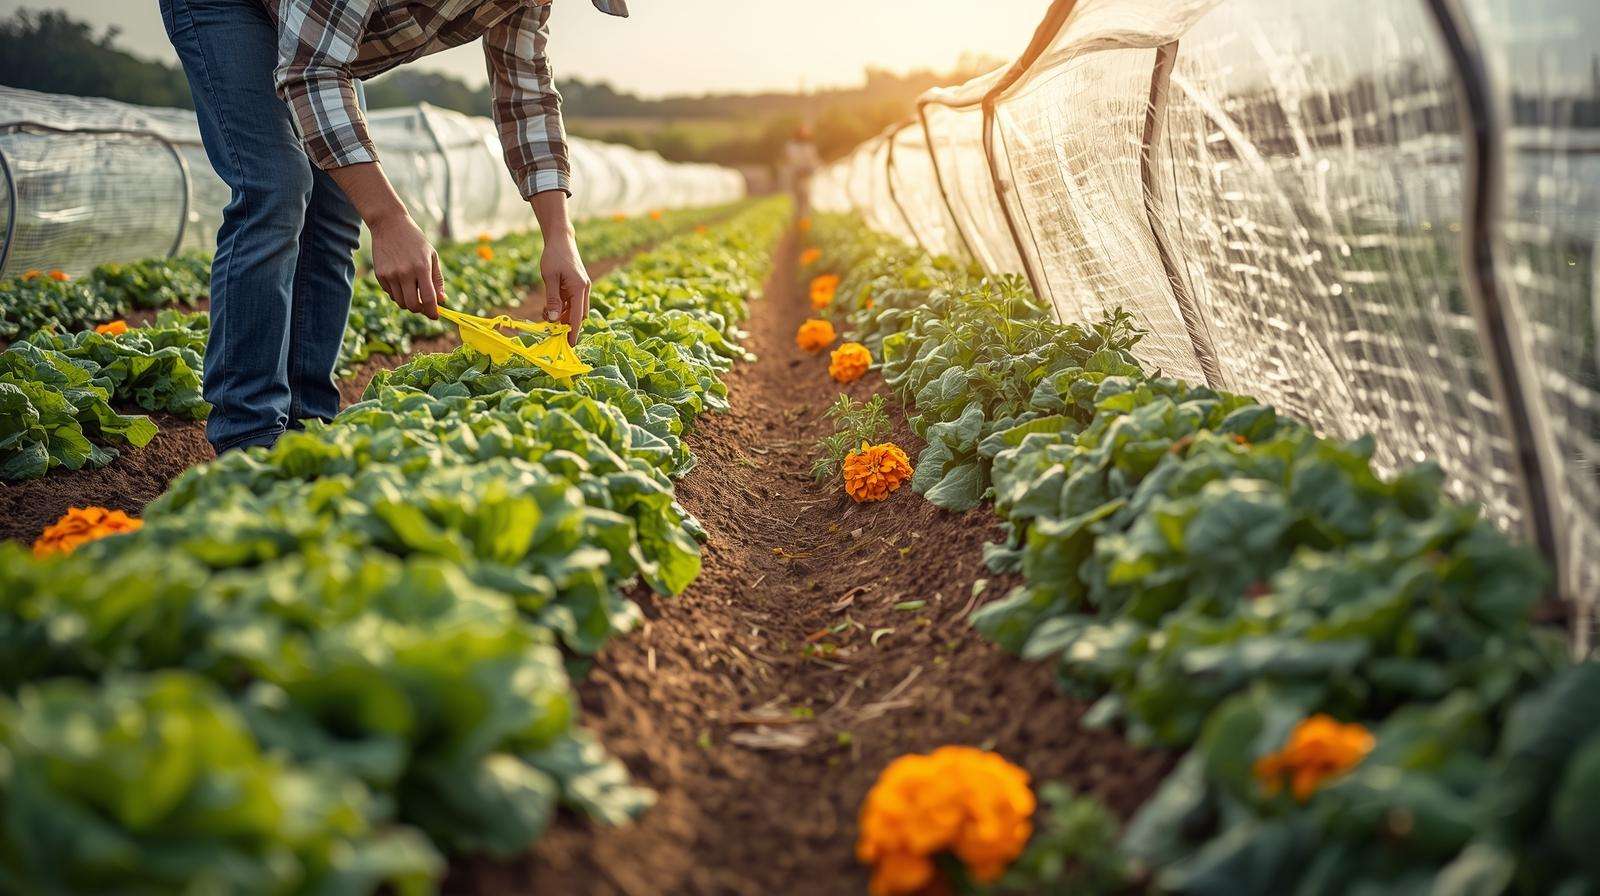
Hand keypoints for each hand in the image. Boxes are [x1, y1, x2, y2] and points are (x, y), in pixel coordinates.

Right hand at [369, 213, 442, 319]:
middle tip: (424, 306)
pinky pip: (391, 294)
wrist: (389, 225)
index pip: (428, 298)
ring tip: (413, 291)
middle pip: (412, 306)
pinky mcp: (380, 275)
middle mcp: (405, 273)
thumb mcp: (432, 256)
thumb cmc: (415, 241)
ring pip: (400, 302)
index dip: (432, 311)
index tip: (435, 316)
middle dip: (420, 310)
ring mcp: (390, 274)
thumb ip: (437, 279)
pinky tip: (401, 282)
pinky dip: (398, 294)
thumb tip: (441, 300)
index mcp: (421, 267)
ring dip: (409, 303)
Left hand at [540, 231, 589, 345]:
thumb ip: (552, 300)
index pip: (578, 317)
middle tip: (550, 329)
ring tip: (544, 314)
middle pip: (579, 315)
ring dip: (562, 316)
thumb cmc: (554, 256)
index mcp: (580, 288)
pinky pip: (571, 302)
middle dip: (566, 324)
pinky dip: (562, 308)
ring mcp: (582, 288)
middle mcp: (584, 290)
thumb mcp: (549, 278)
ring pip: (574, 310)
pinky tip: (549, 306)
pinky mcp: (577, 285)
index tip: (569, 345)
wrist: (560, 239)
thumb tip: (552, 319)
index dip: (573, 332)